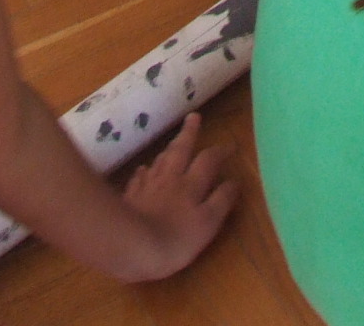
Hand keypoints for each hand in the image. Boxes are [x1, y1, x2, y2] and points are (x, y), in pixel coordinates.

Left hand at [116, 115, 236, 280]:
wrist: (132, 246)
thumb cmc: (176, 239)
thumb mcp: (208, 223)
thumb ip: (222, 200)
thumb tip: (233, 181)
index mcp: (191, 184)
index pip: (208, 160)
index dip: (220, 151)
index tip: (230, 146)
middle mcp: (169, 179)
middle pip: (180, 150)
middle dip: (189, 133)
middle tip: (193, 117)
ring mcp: (147, 186)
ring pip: (159, 161)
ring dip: (168, 150)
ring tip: (172, 143)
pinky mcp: (130, 197)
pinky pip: (138, 179)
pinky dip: (143, 172)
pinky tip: (142, 171)